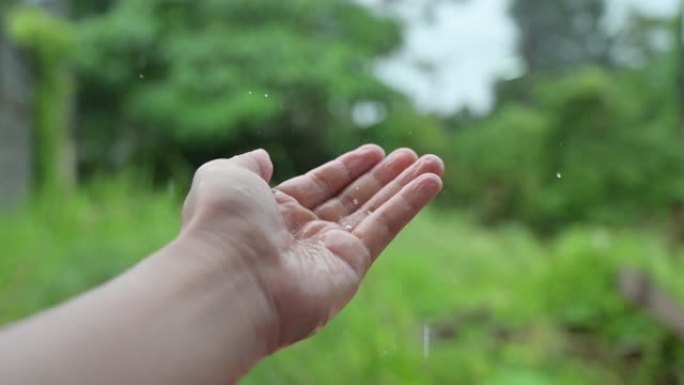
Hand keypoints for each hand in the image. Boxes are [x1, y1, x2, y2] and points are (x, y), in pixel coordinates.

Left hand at [180, 145, 443, 347]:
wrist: (229, 278)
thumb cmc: (224, 223)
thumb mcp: (226, 176)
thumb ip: (248, 164)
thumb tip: (263, 156)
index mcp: (275, 211)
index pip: (320, 184)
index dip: (348, 167)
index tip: (375, 151)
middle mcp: (304, 233)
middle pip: (353, 197)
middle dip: (384, 175)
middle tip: (412, 156)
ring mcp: (329, 252)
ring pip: (375, 211)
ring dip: (405, 186)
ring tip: (434, 163)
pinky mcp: (351, 267)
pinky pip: (385, 228)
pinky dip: (409, 204)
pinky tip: (431, 181)